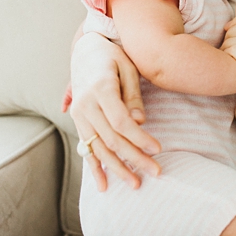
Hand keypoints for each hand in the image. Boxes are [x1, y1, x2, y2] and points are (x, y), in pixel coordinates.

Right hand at [69, 33, 161, 191]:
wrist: (86, 50)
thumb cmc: (113, 57)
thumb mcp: (128, 68)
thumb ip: (133, 95)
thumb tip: (140, 121)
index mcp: (100, 89)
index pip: (121, 122)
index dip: (140, 138)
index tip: (158, 149)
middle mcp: (85, 105)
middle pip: (112, 139)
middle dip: (134, 158)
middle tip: (155, 172)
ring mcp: (79, 115)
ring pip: (98, 148)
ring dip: (117, 169)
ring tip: (135, 184)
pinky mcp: (77, 121)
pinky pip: (86, 148)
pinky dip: (95, 167)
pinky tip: (104, 185)